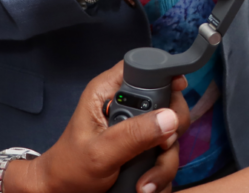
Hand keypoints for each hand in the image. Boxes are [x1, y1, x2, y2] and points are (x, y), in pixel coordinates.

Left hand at [8, 61, 189, 192]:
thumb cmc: (70, 169)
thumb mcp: (100, 153)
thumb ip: (134, 134)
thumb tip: (170, 117)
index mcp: (108, 92)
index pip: (142, 67)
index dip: (164, 74)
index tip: (178, 91)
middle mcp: (125, 105)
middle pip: (166, 100)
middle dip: (170, 129)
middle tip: (163, 147)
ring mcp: (135, 127)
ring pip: (170, 132)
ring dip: (165, 160)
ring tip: (146, 184)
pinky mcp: (141, 147)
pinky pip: (164, 153)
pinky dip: (161, 171)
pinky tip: (146, 185)